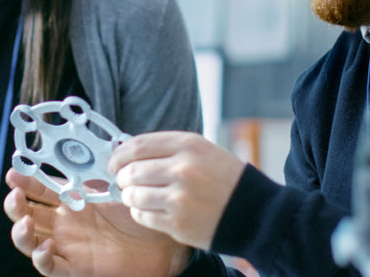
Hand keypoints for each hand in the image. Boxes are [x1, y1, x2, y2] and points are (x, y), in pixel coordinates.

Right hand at [4, 168, 190, 276]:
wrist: (161, 239)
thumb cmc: (140, 211)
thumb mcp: (116, 185)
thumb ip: (97, 169)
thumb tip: (83, 143)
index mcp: (70, 200)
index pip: (38, 189)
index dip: (23, 182)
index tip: (14, 173)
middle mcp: (64, 224)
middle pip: (26, 215)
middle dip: (15, 206)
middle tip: (16, 196)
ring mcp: (67, 246)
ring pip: (30, 242)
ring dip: (20, 233)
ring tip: (25, 223)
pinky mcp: (76, 267)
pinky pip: (50, 267)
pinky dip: (42, 259)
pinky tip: (46, 248)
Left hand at [108, 131, 245, 249]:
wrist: (255, 213)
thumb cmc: (225, 180)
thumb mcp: (202, 151)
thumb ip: (168, 149)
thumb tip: (128, 153)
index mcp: (189, 145)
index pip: (138, 145)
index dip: (119, 154)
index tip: (114, 161)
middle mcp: (183, 169)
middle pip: (132, 171)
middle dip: (122, 177)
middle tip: (124, 181)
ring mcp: (180, 198)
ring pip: (133, 195)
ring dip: (129, 196)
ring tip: (137, 196)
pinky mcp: (178, 223)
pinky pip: (143, 216)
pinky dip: (140, 213)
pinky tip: (149, 209)